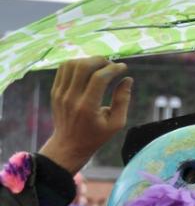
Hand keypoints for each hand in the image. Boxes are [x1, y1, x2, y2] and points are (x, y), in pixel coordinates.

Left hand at [39, 57, 132, 174]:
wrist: (68, 145)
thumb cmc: (96, 136)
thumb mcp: (116, 124)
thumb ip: (122, 100)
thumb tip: (128, 79)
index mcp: (87, 107)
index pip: (99, 78)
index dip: (114, 68)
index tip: (123, 67)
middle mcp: (71, 98)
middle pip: (83, 66)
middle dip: (101, 60)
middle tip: (111, 65)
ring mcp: (60, 93)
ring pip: (72, 64)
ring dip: (88, 60)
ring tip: (100, 66)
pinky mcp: (55, 91)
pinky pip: (64, 69)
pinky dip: (77, 64)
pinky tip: (88, 69)